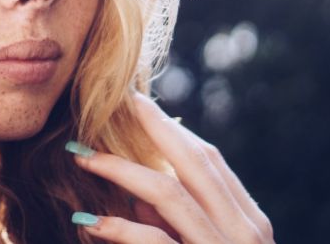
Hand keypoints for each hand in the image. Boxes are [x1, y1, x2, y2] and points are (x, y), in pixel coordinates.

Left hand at [67, 92, 273, 243]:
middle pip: (195, 162)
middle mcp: (244, 234)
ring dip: (120, 170)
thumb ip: (178, 221)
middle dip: (152, 127)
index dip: (171, 129)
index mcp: (248, 222)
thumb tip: (135, 189)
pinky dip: (120, 229)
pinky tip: (90, 223)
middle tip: (114, 101)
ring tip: (81, 156)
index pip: (209, 161)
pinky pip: (155, 243)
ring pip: (170, 195)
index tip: (137, 104)